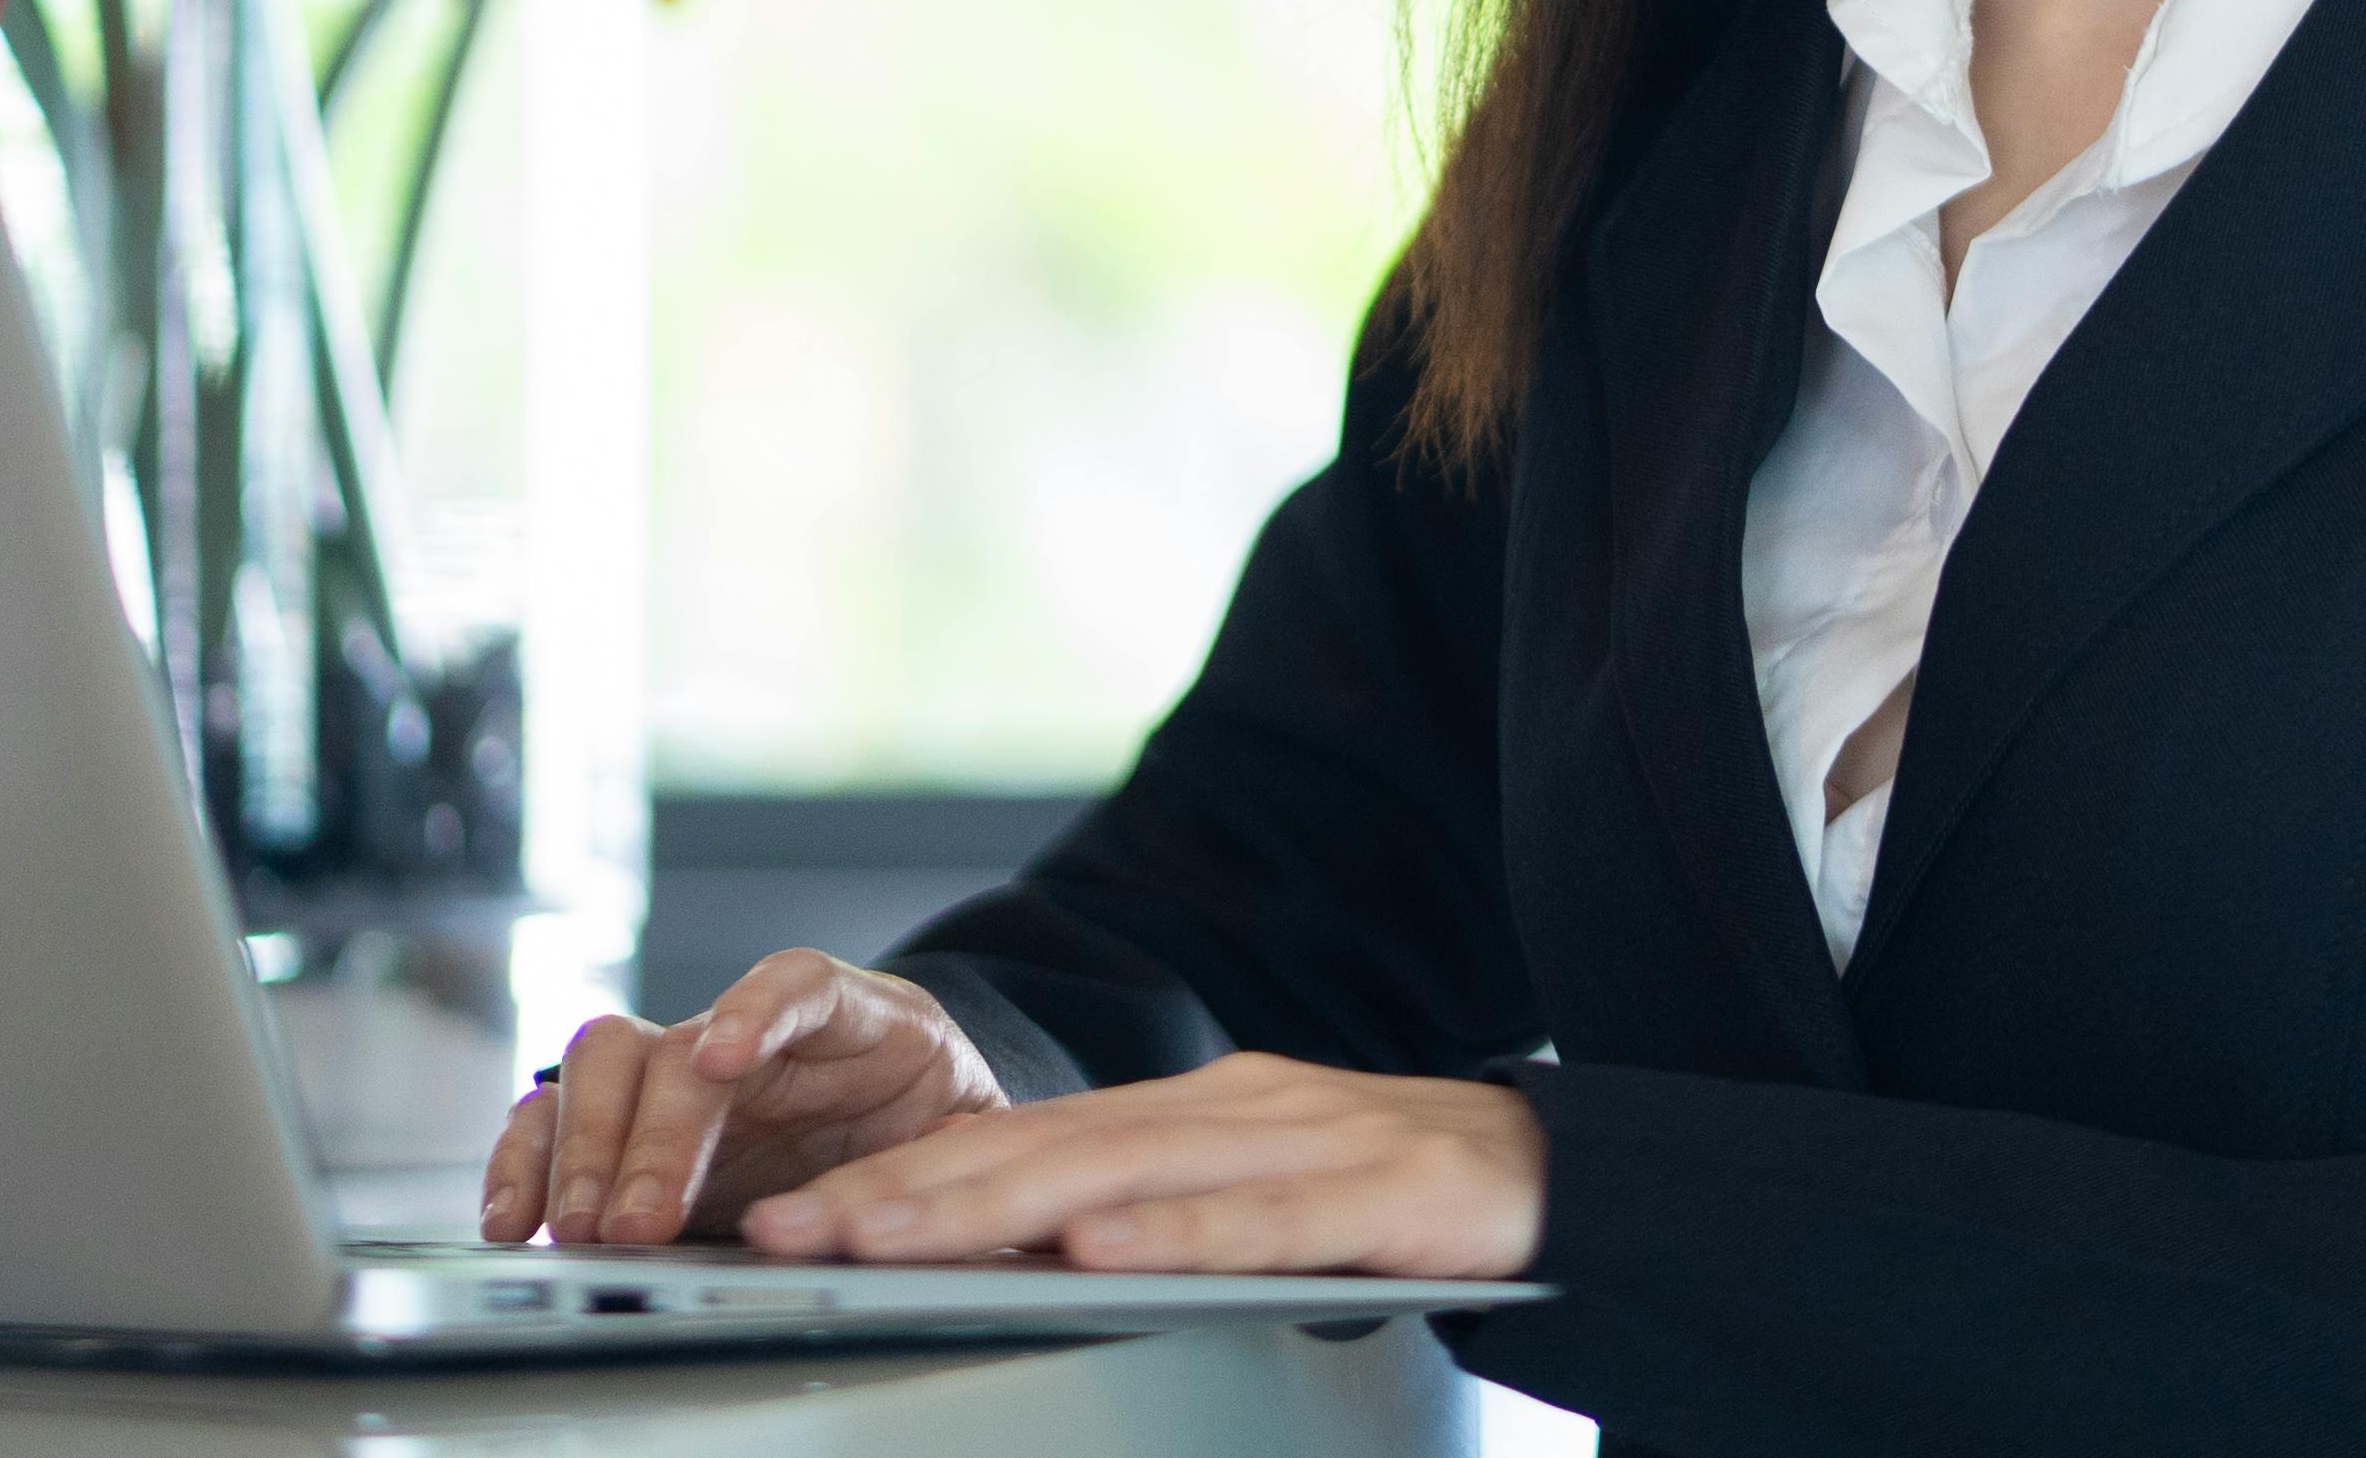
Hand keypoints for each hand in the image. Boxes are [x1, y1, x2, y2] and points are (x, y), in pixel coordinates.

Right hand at [485, 950, 1009, 1245]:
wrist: (914, 1124)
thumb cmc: (938, 1123)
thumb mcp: (966, 1138)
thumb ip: (940, 1155)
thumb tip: (921, 1194)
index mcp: (850, 1018)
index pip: (799, 983)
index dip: (757, 1011)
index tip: (723, 1058)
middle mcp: (749, 1034)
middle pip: (676, 1043)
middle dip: (648, 1132)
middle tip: (635, 1218)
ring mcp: (681, 1074)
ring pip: (604, 1067)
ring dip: (581, 1149)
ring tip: (577, 1227)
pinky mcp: (631, 1127)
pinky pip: (557, 1120)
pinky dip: (527, 1163)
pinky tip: (513, 1218)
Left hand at [739, 1049, 1542, 1278]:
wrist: (1570, 1168)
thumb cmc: (1407, 1194)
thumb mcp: (1262, 1194)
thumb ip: (1158, 1214)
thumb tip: (1023, 1259)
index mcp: (1200, 1107)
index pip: (1024, 1138)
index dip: (905, 1176)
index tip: (796, 1216)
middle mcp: (1236, 1105)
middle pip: (1045, 1146)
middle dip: (906, 1192)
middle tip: (797, 1229)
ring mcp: (1307, 1137)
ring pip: (1125, 1171)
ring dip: (992, 1206)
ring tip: (891, 1236)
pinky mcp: (1379, 1188)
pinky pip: (1258, 1218)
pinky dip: (1167, 1231)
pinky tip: (1093, 1249)